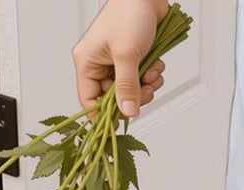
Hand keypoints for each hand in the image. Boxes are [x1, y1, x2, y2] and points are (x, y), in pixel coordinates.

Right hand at [73, 0, 169, 117]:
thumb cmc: (129, 12)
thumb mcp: (126, 54)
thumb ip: (127, 87)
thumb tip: (128, 112)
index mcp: (88, 62)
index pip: (89, 100)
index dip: (103, 116)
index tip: (119, 123)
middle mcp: (100, 64)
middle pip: (113, 99)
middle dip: (132, 97)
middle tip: (144, 91)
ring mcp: (117, 61)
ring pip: (130, 90)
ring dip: (145, 86)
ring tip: (152, 72)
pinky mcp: (133, 58)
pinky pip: (141, 79)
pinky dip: (151, 75)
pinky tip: (156, 64)